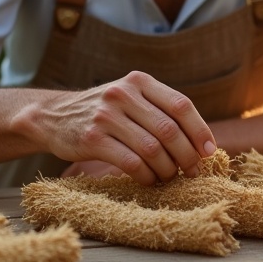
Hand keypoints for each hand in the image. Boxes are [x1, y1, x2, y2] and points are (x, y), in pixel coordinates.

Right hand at [39, 71, 216, 185]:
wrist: (52, 116)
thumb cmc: (104, 112)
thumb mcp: (130, 96)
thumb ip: (160, 109)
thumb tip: (202, 141)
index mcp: (139, 81)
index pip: (181, 105)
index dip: (200, 130)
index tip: (210, 152)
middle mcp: (123, 94)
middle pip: (169, 130)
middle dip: (187, 156)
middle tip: (193, 171)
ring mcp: (106, 116)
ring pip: (152, 149)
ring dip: (168, 169)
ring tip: (170, 177)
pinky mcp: (92, 140)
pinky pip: (131, 163)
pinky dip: (146, 176)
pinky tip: (148, 180)